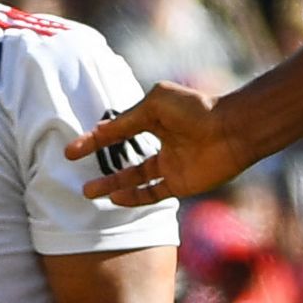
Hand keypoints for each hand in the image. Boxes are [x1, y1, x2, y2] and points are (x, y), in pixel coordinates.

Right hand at [69, 80, 258, 206]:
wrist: (231, 130)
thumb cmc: (196, 109)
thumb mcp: (155, 104)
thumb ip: (127, 119)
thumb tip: (101, 131)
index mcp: (155, 119)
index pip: (117, 131)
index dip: (94, 140)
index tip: (71, 151)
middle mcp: (162, 143)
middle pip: (125, 159)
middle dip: (102, 168)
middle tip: (77, 177)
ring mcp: (171, 165)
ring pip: (135, 179)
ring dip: (111, 185)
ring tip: (88, 192)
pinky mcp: (181, 184)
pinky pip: (153, 194)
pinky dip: (134, 198)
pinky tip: (116, 199)